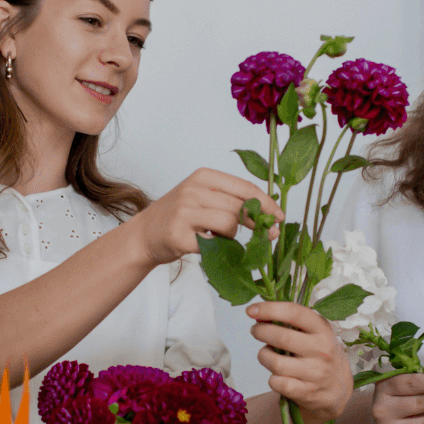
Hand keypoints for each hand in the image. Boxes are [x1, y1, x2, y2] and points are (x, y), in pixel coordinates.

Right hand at [123, 168, 281, 266]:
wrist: (144, 235)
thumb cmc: (179, 217)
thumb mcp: (203, 197)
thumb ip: (231, 200)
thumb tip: (269, 214)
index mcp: (203, 176)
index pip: (245, 187)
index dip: (267, 203)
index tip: (279, 216)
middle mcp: (193, 190)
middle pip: (240, 207)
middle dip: (258, 223)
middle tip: (265, 235)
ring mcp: (184, 212)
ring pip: (230, 224)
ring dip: (232, 236)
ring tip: (219, 237)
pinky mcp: (179, 235)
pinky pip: (213, 243)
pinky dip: (218, 248)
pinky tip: (209, 245)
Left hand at [249, 301, 352, 423]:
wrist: (339, 388)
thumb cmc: (321, 354)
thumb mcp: (317, 333)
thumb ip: (293, 322)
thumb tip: (260, 313)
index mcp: (322, 330)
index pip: (294, 313)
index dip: (270, 309)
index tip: (251, 310)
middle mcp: (321, 350)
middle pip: (282, 337)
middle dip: (261, 332)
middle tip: (255, 331)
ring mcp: (315, 372)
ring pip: (276, 363)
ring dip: (264, 356)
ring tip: (266, 354)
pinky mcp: (307, 392)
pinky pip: (278, 383)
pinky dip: (272, 378)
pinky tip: (277, 375)